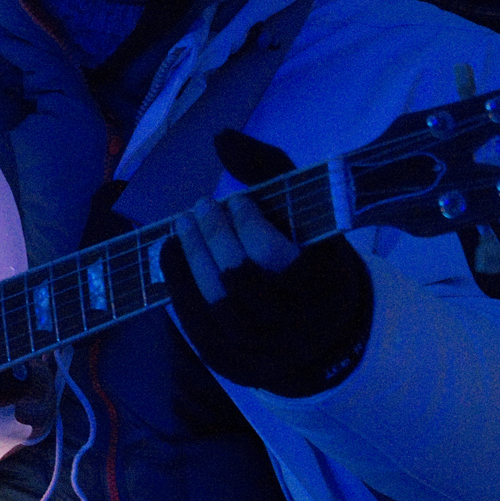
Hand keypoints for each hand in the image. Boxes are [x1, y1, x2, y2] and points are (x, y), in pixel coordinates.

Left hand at [162, 132, 372, 397]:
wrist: (326, 334)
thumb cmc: (312, 259)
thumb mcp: (311, 216)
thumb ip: (272, 173)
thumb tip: (222, 138)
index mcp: (323, 288)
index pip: (276, 258)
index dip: (249, 225)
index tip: (235, 200)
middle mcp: (293, 326)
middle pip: (241, 281)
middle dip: (214, 238)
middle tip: (200, 206)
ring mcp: (260, 349)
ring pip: (216, 305)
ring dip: (192, 258)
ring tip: (181, 225)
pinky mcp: (232, 361)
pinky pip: (197, 325)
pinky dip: (180, 284)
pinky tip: (173, 253)